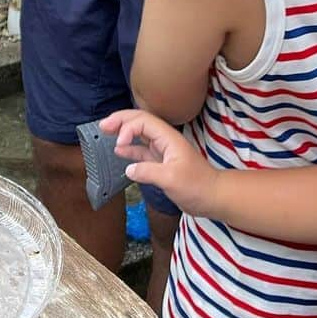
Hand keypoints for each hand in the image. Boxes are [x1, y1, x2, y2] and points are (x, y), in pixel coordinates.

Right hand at [99, 109, 220, 215]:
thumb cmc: (197, 187)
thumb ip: (148, 172)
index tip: (119, 144)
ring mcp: (163, 151)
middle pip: (140, 122)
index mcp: (168, 138)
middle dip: (121, 120)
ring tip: (106, 132)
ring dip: (123, 131)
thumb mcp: (171, 179)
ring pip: (140, 134)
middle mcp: (165, 140)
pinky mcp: (161, 162)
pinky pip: (142, 150)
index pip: (143, 122)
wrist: (213, 197)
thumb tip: (129, 169)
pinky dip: (130, 148)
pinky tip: (119, 151)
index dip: (127, 128)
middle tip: (103, 125)